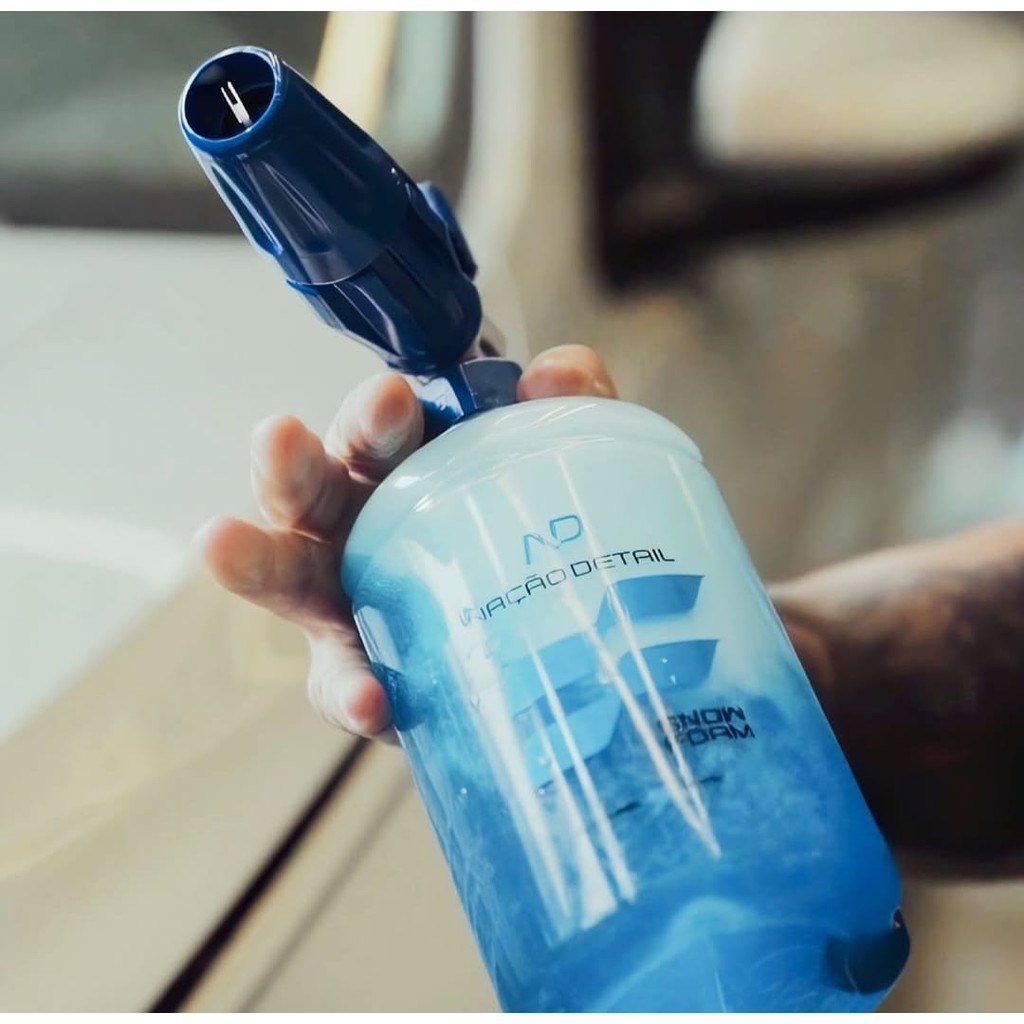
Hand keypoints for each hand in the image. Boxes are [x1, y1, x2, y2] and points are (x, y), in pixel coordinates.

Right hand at [197, 345, 616, 740]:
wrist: (542, 641)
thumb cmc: (519, 533)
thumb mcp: (554, 465)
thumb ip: (569, 409)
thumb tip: (552, 375)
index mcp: (395, 471)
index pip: (372, 432)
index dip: (375, 413)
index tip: (394, 396)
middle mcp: (354, 526)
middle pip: (308, 489)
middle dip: (292, 461)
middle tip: (280, 435)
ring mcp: (341, 602)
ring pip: (283, 574)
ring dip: (253, 558)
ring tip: (220, 542)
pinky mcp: (354, 676)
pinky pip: (341, 685)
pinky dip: (351, 692)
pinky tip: (371, 700)